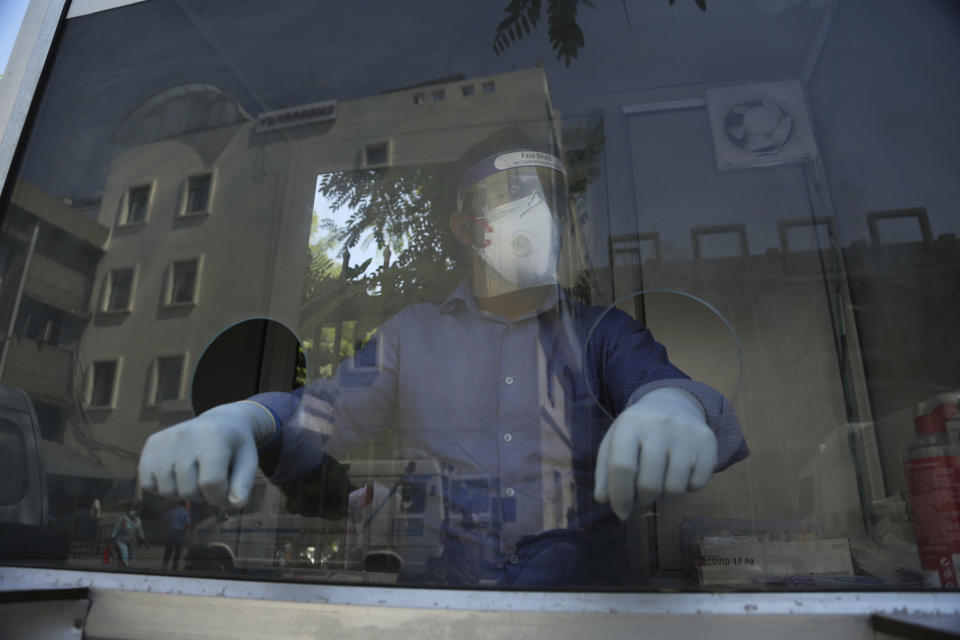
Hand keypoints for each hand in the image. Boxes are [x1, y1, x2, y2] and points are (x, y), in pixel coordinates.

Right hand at [138, 401, 275, 507]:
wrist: (222, 421)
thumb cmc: (236, 446)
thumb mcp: (248, 461)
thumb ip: (243, 483)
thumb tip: (237, 503)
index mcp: (214, 437)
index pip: (211, 483)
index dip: (220, 497)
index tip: (227, 493)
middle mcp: (186, 435)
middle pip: (188, 490)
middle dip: (203, 495)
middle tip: (212, 481)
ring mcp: (166, 439)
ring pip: (167, 491)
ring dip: (183, 493)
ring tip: (196, 477)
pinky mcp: (152, 444)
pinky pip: (148, 483)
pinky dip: (162, 487)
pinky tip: (179, 475)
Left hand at [594, 387, 717, 519]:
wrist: (673, 404)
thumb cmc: (638, 431)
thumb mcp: (614, 442)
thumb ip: (605, 471)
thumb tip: (603, 499)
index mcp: (630, 423)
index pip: (622, 467)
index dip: (619, 496)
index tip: (620, 511)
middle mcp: (660, 424)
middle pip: (649, 483)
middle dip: (641, 501)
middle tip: (640, 500)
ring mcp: (686, 432)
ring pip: (674, 488)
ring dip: (664, 495)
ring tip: (659, 482)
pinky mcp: (708, 441)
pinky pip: (697, 484)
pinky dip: (687, 488)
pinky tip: (679, 474)